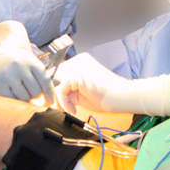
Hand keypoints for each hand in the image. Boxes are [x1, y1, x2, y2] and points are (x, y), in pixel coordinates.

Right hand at [0, 30, 54, 102]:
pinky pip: (12, 100)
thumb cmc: (11, 61)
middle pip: (36, 91)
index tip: (51, 101)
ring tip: (20, 92)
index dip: (50, 92)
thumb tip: (59, 81)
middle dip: (35, 96)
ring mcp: (8, 76)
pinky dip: (14, 101)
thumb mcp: (27, 62)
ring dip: (25, 99)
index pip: (45, 79)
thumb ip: (42, 73)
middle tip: (30, 93)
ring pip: (24, 98)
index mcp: (30, 60)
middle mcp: (20, 67)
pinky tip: (12, 94)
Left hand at [53, 53, 169, 116]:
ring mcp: (77, 65)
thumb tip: (50, 98)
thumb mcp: (79, 94)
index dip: (53, 88)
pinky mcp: (77, 73)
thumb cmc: (105, 97)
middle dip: (52, 94)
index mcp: (79, 63)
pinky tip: (74, 108)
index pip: (58, 73)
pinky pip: (61, 89)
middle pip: (54, 76)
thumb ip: (66, 92)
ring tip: (68, 109)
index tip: (51, 102)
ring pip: (56, 83)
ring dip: (59, 99)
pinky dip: (64, 102)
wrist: (119, 97)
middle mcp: (77, 60)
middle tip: (56, 107)